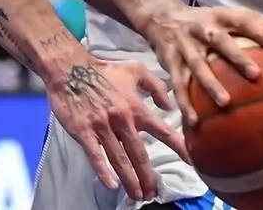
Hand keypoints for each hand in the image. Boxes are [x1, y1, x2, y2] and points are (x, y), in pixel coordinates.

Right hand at [45, 58, 189, 202]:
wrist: (70, 67)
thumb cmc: (103, 70)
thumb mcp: (135, 70)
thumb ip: (156, 86)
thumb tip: (169, 105)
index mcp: (136, 107)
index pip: (163, 131)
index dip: (179, 146)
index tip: (192, 161)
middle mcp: (122, 120)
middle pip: (139, 154)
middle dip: (148, 176)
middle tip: (153, 193)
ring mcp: (102, 127)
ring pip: (119, 159)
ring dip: (129, 179)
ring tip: (137, 195)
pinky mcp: (83, 131)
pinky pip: (94, 154)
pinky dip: (102, 170)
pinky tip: (110, 184)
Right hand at [143, 6, 262, 125]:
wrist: (161, 17)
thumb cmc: (207, 21)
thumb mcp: (230, 16)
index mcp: (221, 16)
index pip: (243, 20)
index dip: (261, 32)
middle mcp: (202, 29)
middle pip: (219, 41)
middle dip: (236, 57)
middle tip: (255, 75)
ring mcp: (184, 45)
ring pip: (197, 64)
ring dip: (210, 84)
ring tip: (224, 103)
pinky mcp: (171, 62)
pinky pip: (178, 84)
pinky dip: (185, 103)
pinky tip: (194, 122)